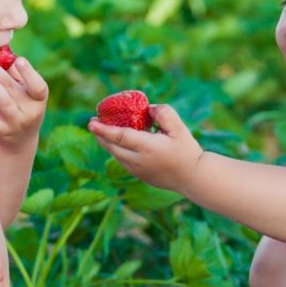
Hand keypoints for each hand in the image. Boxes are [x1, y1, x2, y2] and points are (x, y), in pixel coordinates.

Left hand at [0, 52, 48, 149]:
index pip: (39, 87)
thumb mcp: (25, 93)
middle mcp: (30, 112)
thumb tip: (1, 50)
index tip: (19, 60)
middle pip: (12, 88)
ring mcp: (16, 124)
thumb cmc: (21, 106)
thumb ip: (16, 74)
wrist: (19, 141)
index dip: (30, 74)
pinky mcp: (2, 133)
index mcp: (39, 100)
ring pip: (3, 102)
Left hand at [88, 103, 203, 192]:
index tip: (91, 123)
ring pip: (115, 155)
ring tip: (102, 130)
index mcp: (147, 147)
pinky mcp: (139, 176)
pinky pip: (122, 161)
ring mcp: (137, 170)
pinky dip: (116, 150)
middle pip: (111, 147)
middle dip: (100, 135)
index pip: (119, 136)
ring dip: (106, 143)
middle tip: (93, 122)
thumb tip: (148, 108)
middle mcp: (138, 160)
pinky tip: (118, 142)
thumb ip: (164, 114)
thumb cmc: (187, 151)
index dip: (103, 129)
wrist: (193, 178)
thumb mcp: (179, 128)